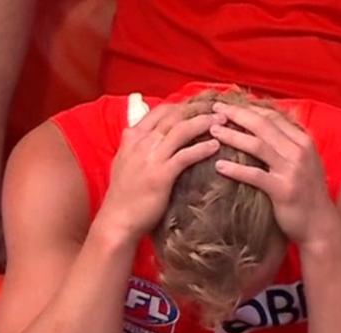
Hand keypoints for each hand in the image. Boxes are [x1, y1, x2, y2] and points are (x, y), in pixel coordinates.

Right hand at [95, 103, 222, 242]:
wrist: (117, 220)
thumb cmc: (123, 195)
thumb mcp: (124, 162)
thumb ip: (137, 146)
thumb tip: (151, 135)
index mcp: (132, 137)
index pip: (160, 111)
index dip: (182, 105)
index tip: (199, 105)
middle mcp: (141, 142)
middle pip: (174, 116)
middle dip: (199, 109)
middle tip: (218, 109)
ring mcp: (151, 157)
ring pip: (182, 130)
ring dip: (205, 123)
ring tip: (223, 122)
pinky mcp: (162, 174)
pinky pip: (186, 155)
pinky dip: (203, 148)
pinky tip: (215, 146)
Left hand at [210, 103, 338, 244]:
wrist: (319, 224)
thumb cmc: (305, 193)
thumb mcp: (301, 162)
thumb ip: (286, 144)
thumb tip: (264, 125)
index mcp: (303, 141)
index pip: (273, 116)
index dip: (248, 108)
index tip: (227, 104)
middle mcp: (299, 151)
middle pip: (263, 125)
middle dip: (237, 115)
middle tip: (215, 109)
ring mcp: (292, 170)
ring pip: (258, 146)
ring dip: (233, 136)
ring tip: (213, 131)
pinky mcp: (283, 190)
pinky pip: (256, 176)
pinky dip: (236, 170)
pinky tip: (219, 166)